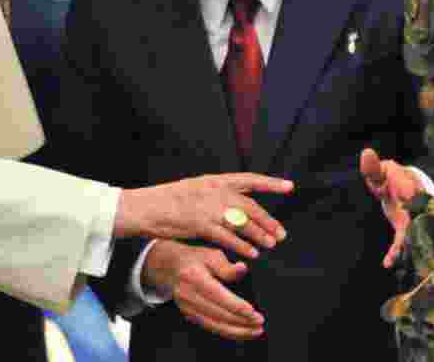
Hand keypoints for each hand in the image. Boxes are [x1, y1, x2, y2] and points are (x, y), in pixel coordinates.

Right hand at [115, 173, 291, 258]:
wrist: (144, 207)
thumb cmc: (167, 200)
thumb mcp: (194, 188)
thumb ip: (214, 193)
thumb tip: (235, 200)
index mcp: (213, 179)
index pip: (248, 179)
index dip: (270, 183)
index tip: (289, 187)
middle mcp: (213, 190)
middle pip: (249, 205)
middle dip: (268, 220)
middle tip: (281, 233)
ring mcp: (207, 207)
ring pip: (242, 222)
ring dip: (259, 235)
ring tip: (270, 245)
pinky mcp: (200, 224)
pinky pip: (227, 237)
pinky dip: (242, 246)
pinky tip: (251, 254)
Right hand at [143, 240, 263, 340]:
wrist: (170, 267)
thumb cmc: (194, 258)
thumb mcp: (211, 254)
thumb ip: (227, 265)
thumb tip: (242, 269)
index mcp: (194, 277)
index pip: (219, 296)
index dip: (237, 307)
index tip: (254, 312)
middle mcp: (188, 295)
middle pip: (219, 314)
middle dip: (242, 321)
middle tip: (260, 322)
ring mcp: (187, 308)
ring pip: (216, 325)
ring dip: (238, 331)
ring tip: (256, 330)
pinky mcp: (190, 315)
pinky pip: (212, 327)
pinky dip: (228, 332)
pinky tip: (242, 331)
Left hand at [360, 148, 422, 267]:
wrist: (399, 185)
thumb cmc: (388, 176)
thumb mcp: (380, 171)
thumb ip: (373, 166)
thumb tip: (366, 152)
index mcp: (412, 189)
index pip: (415, 196)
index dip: (413, 199)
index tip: (411, 204)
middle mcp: (416, 206)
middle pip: (420, 221)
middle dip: (417, 232)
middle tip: (409, 243)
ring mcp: (412, 219)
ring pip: (413, 235)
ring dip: (407, 248)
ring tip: (394, 260)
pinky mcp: (404, 228)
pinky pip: (401, 241)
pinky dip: (394, 252)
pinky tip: (386, 263)